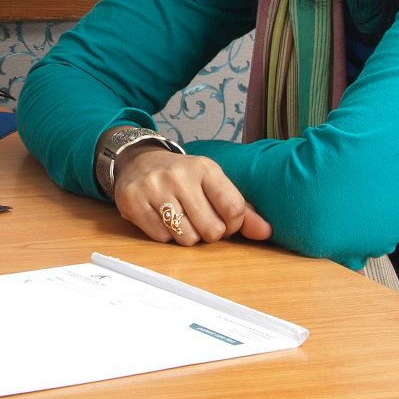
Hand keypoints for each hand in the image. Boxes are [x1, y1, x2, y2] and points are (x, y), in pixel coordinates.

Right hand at [111, 147, 271, 246]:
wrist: (138, 161)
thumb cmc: (183, 178)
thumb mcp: (213, 184)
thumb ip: (242, 210)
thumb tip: (266, 233)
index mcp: (205, 168)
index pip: (234, 210)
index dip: (233, 224)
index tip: (223, 218)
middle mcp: (179, 175)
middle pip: (211, 230)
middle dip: (209, 233)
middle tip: (198, 219)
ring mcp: (153, 188)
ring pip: (186, 238)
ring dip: (187, 236)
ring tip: (180, 218)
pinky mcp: (132, 201)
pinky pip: (161, 238)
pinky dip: (164, 235)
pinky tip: (160, 217)